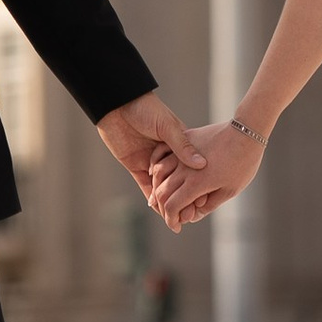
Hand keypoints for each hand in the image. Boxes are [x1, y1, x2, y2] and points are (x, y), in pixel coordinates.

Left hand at [95, 92, 199, 225]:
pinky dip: (152, 199)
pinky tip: (159, 212)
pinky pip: (146, 186)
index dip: (199, 184)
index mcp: (179, 142)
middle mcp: (167, 155)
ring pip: (164, 187)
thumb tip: (202, 165)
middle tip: (191, 215)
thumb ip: (182, 146)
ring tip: (177, 218)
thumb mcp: (166, 126)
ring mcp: (151, 162)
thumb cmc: (145, 108)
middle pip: (179, 181)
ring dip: (169, 202)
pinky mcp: (135, 166)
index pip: (192, 168)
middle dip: (186, 198)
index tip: (205, 200)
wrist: (117, 103)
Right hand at [149, 118, 264, 228]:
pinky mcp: (185, 139)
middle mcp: (185, 168)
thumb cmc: (243, 163)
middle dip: (162, 208)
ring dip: (156, 188)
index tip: (176, 227)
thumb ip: (209, 205)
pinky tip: (156, 173)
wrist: (247, 132)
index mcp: (196, 183)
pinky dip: (156, 165)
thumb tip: (193, 217)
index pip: (172, 206)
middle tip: (170, 216)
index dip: (171, 220)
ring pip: (158, 174)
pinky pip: (163, 153)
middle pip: (162, 192)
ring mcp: (183, 153)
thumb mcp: (230, 190)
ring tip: (160, 197)